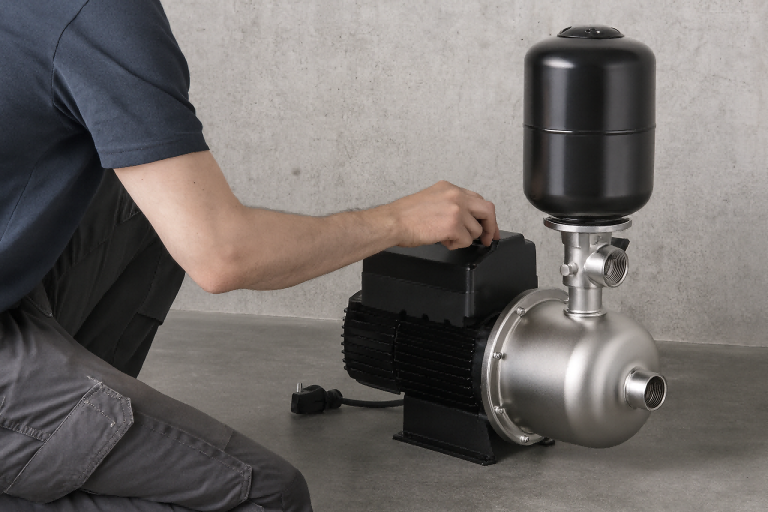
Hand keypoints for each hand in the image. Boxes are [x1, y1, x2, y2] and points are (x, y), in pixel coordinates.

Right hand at [383, 181, 500, 249]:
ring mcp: (456, 210)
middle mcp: (456, 196)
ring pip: (476, 230)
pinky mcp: (453, 225)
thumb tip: (465, 218)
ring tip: (447, 238)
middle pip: (487, 210)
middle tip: (488, 239)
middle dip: (490, 227)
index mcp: (450, 188)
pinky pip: (466, 240)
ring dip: (464, 238)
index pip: (477, 200)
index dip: (485, 216)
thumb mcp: (431, 199)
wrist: (392, 222)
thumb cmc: (405, 215)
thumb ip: (450, 204)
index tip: (488, 226)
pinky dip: (457, 245)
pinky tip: (444, 241)